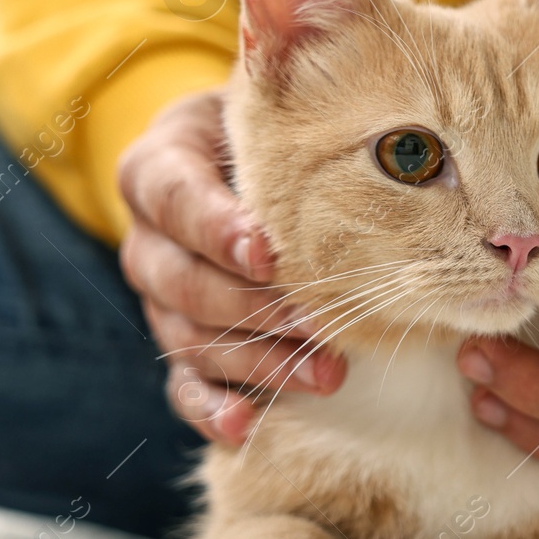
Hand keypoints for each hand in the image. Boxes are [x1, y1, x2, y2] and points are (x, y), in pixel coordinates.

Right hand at [117, 88, 345, 443]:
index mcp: (158, 170)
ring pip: (191, 338)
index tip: (265, 253)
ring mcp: (162, 298)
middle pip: (183, 281)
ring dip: (258, 361)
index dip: (216, 229)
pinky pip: (183, 384)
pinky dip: (211, 409)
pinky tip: (246, 427)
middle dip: (253, 308)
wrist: (242, 158)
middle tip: (318, 321)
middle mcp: (150, 239)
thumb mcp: (271, 111)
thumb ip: (298, 119)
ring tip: (326, 374)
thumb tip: (389, 132)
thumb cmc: (271, 134)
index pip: (175, 197)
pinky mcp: (183, 340)